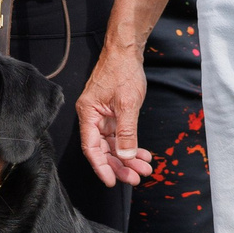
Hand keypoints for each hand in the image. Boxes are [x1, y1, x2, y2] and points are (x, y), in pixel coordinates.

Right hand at [76, 40, 153, 186]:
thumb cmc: (123, 71)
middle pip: (103, 150)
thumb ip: (126, 131)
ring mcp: (103, 116)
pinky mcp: (112, 114)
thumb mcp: (127, 103)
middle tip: (136, 178)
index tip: (111, 182)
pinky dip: (131, 145)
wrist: (127, 51)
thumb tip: (125, 155)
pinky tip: (143, 154)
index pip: (91, 148)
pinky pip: (120, 135)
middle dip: (120, 165)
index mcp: (88, 114)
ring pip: (113, 144)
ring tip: (145, 168)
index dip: (101, 167)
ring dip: (128, 157)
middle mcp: (92, 117)